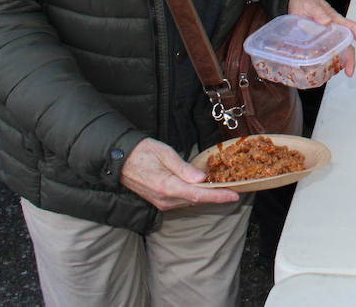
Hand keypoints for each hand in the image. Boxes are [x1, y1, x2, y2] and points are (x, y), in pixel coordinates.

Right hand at [119, 137, 238, 209]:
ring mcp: (161, 203)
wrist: (120, 160)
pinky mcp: (160, 202)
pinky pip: (182, 201)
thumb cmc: (143, 152)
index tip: (235, 196)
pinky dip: (195, 196)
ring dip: (206, 196)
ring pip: (190, 202)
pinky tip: (204, 189)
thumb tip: (201, 179)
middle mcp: (165, 200)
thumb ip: (183, 168)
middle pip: (196, 200)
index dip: (218, 196)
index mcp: (167, 187)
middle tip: (235, 189)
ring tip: (224, 189)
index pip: (198, 195)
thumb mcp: (165, 154)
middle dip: (216, 196)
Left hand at [287, 0, 355, 75]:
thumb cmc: (306, 3)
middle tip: (350, 71)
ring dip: (341, 63)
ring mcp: (326, 39)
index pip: (351, 27)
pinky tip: (325, 71)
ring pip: (338, 52)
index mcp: (335, 20)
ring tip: (339, 74)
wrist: (296, 5)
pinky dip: (327, 63)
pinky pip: (324, 55)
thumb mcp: (310, 4)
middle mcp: (334, 31)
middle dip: (351, 58)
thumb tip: (326, 21)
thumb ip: (318, 11)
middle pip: (347, 45)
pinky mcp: (317, 44)